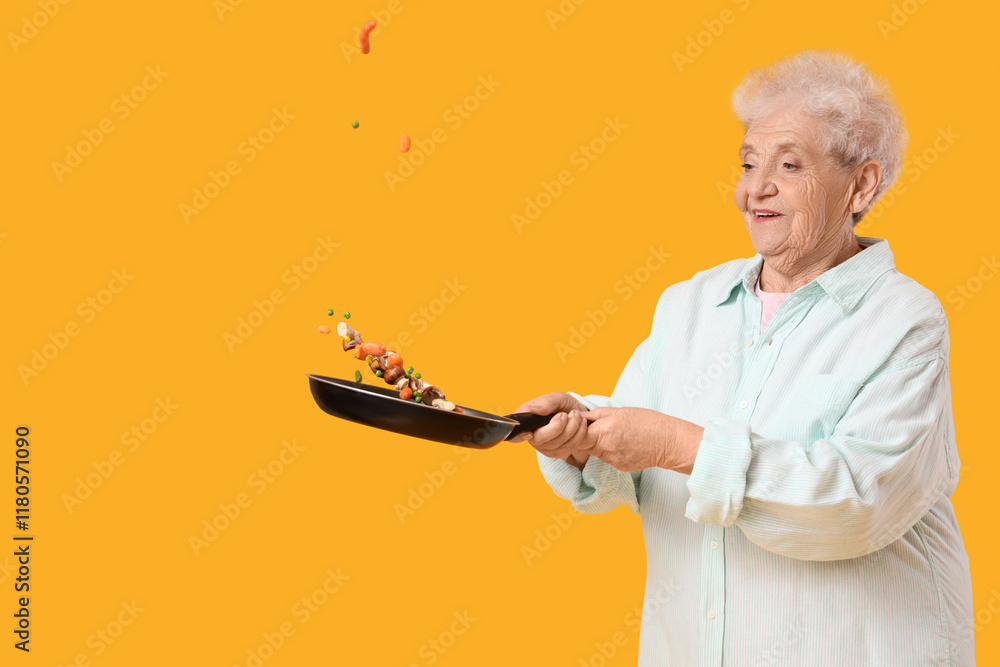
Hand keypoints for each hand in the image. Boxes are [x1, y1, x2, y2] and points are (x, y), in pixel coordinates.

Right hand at [508, 392, 590, 469]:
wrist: (580, 415)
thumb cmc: (563, 406)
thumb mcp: (557, 398)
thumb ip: (546, 402)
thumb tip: (537, 410)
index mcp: (526, 421)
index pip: (513, 435)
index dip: (518, 437)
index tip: (530, 434)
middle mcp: (532, 436)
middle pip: (540, 440)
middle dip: (557, 427)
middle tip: (566, 414)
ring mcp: (545, 447)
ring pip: (557, 444)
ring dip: (572, 428)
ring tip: (577, 415)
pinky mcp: (558, 453)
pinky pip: (568, 448)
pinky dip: (578, 435)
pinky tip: (581, 424)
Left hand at [583, 407, 703, 473]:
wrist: (669, 442)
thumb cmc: (648, 422)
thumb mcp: (621, 411)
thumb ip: (598, 414)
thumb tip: (580, 416)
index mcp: (604, 432)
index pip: (577, 435)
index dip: (577, 429)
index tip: (582, 423)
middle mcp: (605, 449)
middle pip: (584, 445)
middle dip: (587, 437)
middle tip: (599, 428)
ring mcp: (613, 461)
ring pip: (596, 452)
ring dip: (599, 444)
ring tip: (616, 435)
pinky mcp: (620, 467)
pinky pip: (608, 459)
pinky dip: (611, 452)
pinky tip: (624, 444)